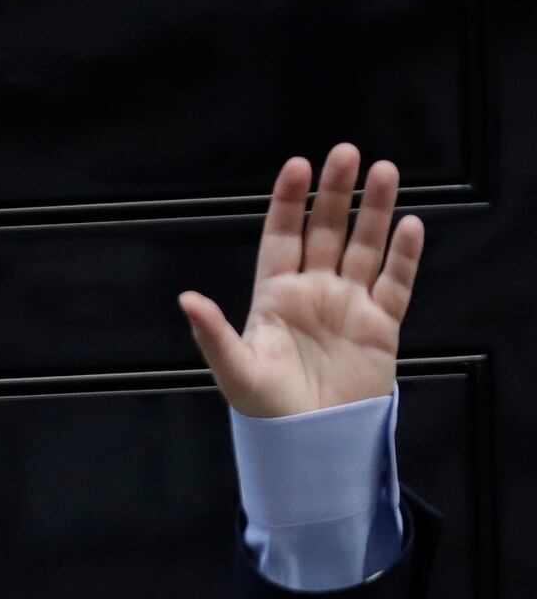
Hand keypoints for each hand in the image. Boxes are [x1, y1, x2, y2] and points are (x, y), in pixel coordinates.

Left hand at [178, 143, 424, 417]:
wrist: (310, 445)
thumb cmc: (265, 409)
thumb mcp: (235, 369)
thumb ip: (213, 333)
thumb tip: (187, 299)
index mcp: (274, 297)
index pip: (282, 237)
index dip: (289, 202)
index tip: (297, 165)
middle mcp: (312, 292)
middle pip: (326, 231)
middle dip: (335, 193)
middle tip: (345, 153)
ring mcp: (348, 306)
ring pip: (365, 247)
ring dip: (375, 211)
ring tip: (384, 171)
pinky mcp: (380, 326)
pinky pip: (396, 284)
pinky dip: (404, 256)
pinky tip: (410, 225)